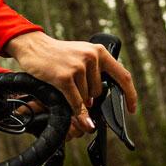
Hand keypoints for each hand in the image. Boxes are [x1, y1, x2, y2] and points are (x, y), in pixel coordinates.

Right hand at [2, 30, 139, 139]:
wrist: (33, 46)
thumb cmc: (58, 54)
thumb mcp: (81, 56)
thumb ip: (95, 72)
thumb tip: (98, 99)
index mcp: (100, 52)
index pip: (123, 76)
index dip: (130, 95)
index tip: (132, 109)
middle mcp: (91, 57)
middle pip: (99, 91)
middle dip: (89, 96)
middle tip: (74, 87)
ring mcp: (78, 67)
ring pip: (86, 97)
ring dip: (77, 98)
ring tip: (64, 84)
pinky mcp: (65, 77)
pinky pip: (76, 101)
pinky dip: (78, 113)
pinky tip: (80, 119)